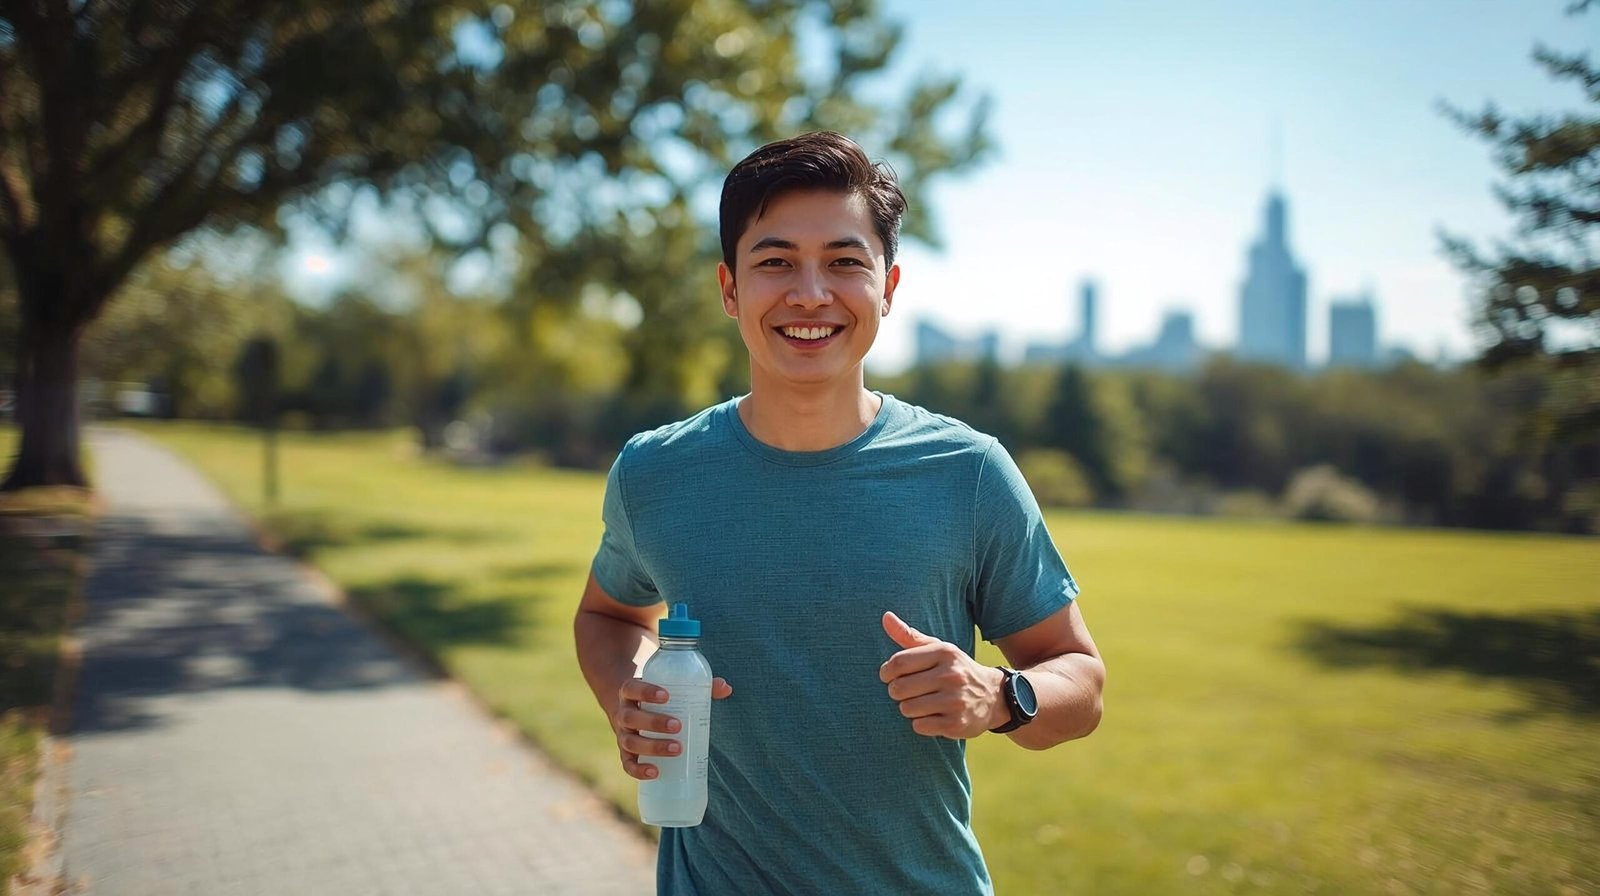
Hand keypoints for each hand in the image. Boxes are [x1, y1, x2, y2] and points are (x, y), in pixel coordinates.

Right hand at [613, 676, 732, 779]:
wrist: (633, 711)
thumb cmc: (660, 699)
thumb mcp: (672, 689)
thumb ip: (699, 687)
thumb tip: (726, 688)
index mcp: (631, 692)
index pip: (632, 689)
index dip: (646, 692)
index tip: (667, 696)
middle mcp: (623, 713)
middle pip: (631, 718)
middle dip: (654, 723)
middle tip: (678, 726)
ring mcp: (623, 735)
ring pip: (630, 742)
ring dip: (652, 746)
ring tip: (677, 749)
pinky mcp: (625, 754)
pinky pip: (627, 764)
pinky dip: (638, 770)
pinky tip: (655, 772)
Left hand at [879, 611, 1004, 738]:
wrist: (994, 697)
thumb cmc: (954, 670)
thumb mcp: (937, 649)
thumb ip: (909, 636)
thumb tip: (885, 617)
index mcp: (944, 653)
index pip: (899, 662)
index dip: (886, 672)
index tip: (888, 676)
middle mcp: (951, 675)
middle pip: (899, 688)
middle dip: (896, 691)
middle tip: (907, 691)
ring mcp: (955, 700)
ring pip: (907, 708)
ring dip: (908, 708)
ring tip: (922, 703)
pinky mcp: (956, 724)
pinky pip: (919, 726)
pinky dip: (921, 723)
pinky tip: (933, 716)